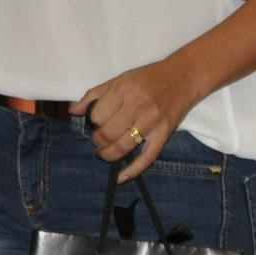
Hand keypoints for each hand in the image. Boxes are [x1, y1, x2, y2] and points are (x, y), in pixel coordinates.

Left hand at [73, 60, 197, 180]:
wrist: (183, 77)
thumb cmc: (148, 77)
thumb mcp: (118, 80)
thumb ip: (94, 95)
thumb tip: (72, 111)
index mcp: (123, 90)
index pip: (97, 116)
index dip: (93, 123)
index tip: (96, 123)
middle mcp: (137, 106)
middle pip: (108, 133)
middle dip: (98, 141)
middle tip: (98, 140)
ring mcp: (152, 121)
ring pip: (124, 146)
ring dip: (109, 155)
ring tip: (104, 153)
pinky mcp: (165, 133)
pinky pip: (148, 157)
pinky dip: (133, 170)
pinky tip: (121, 177)